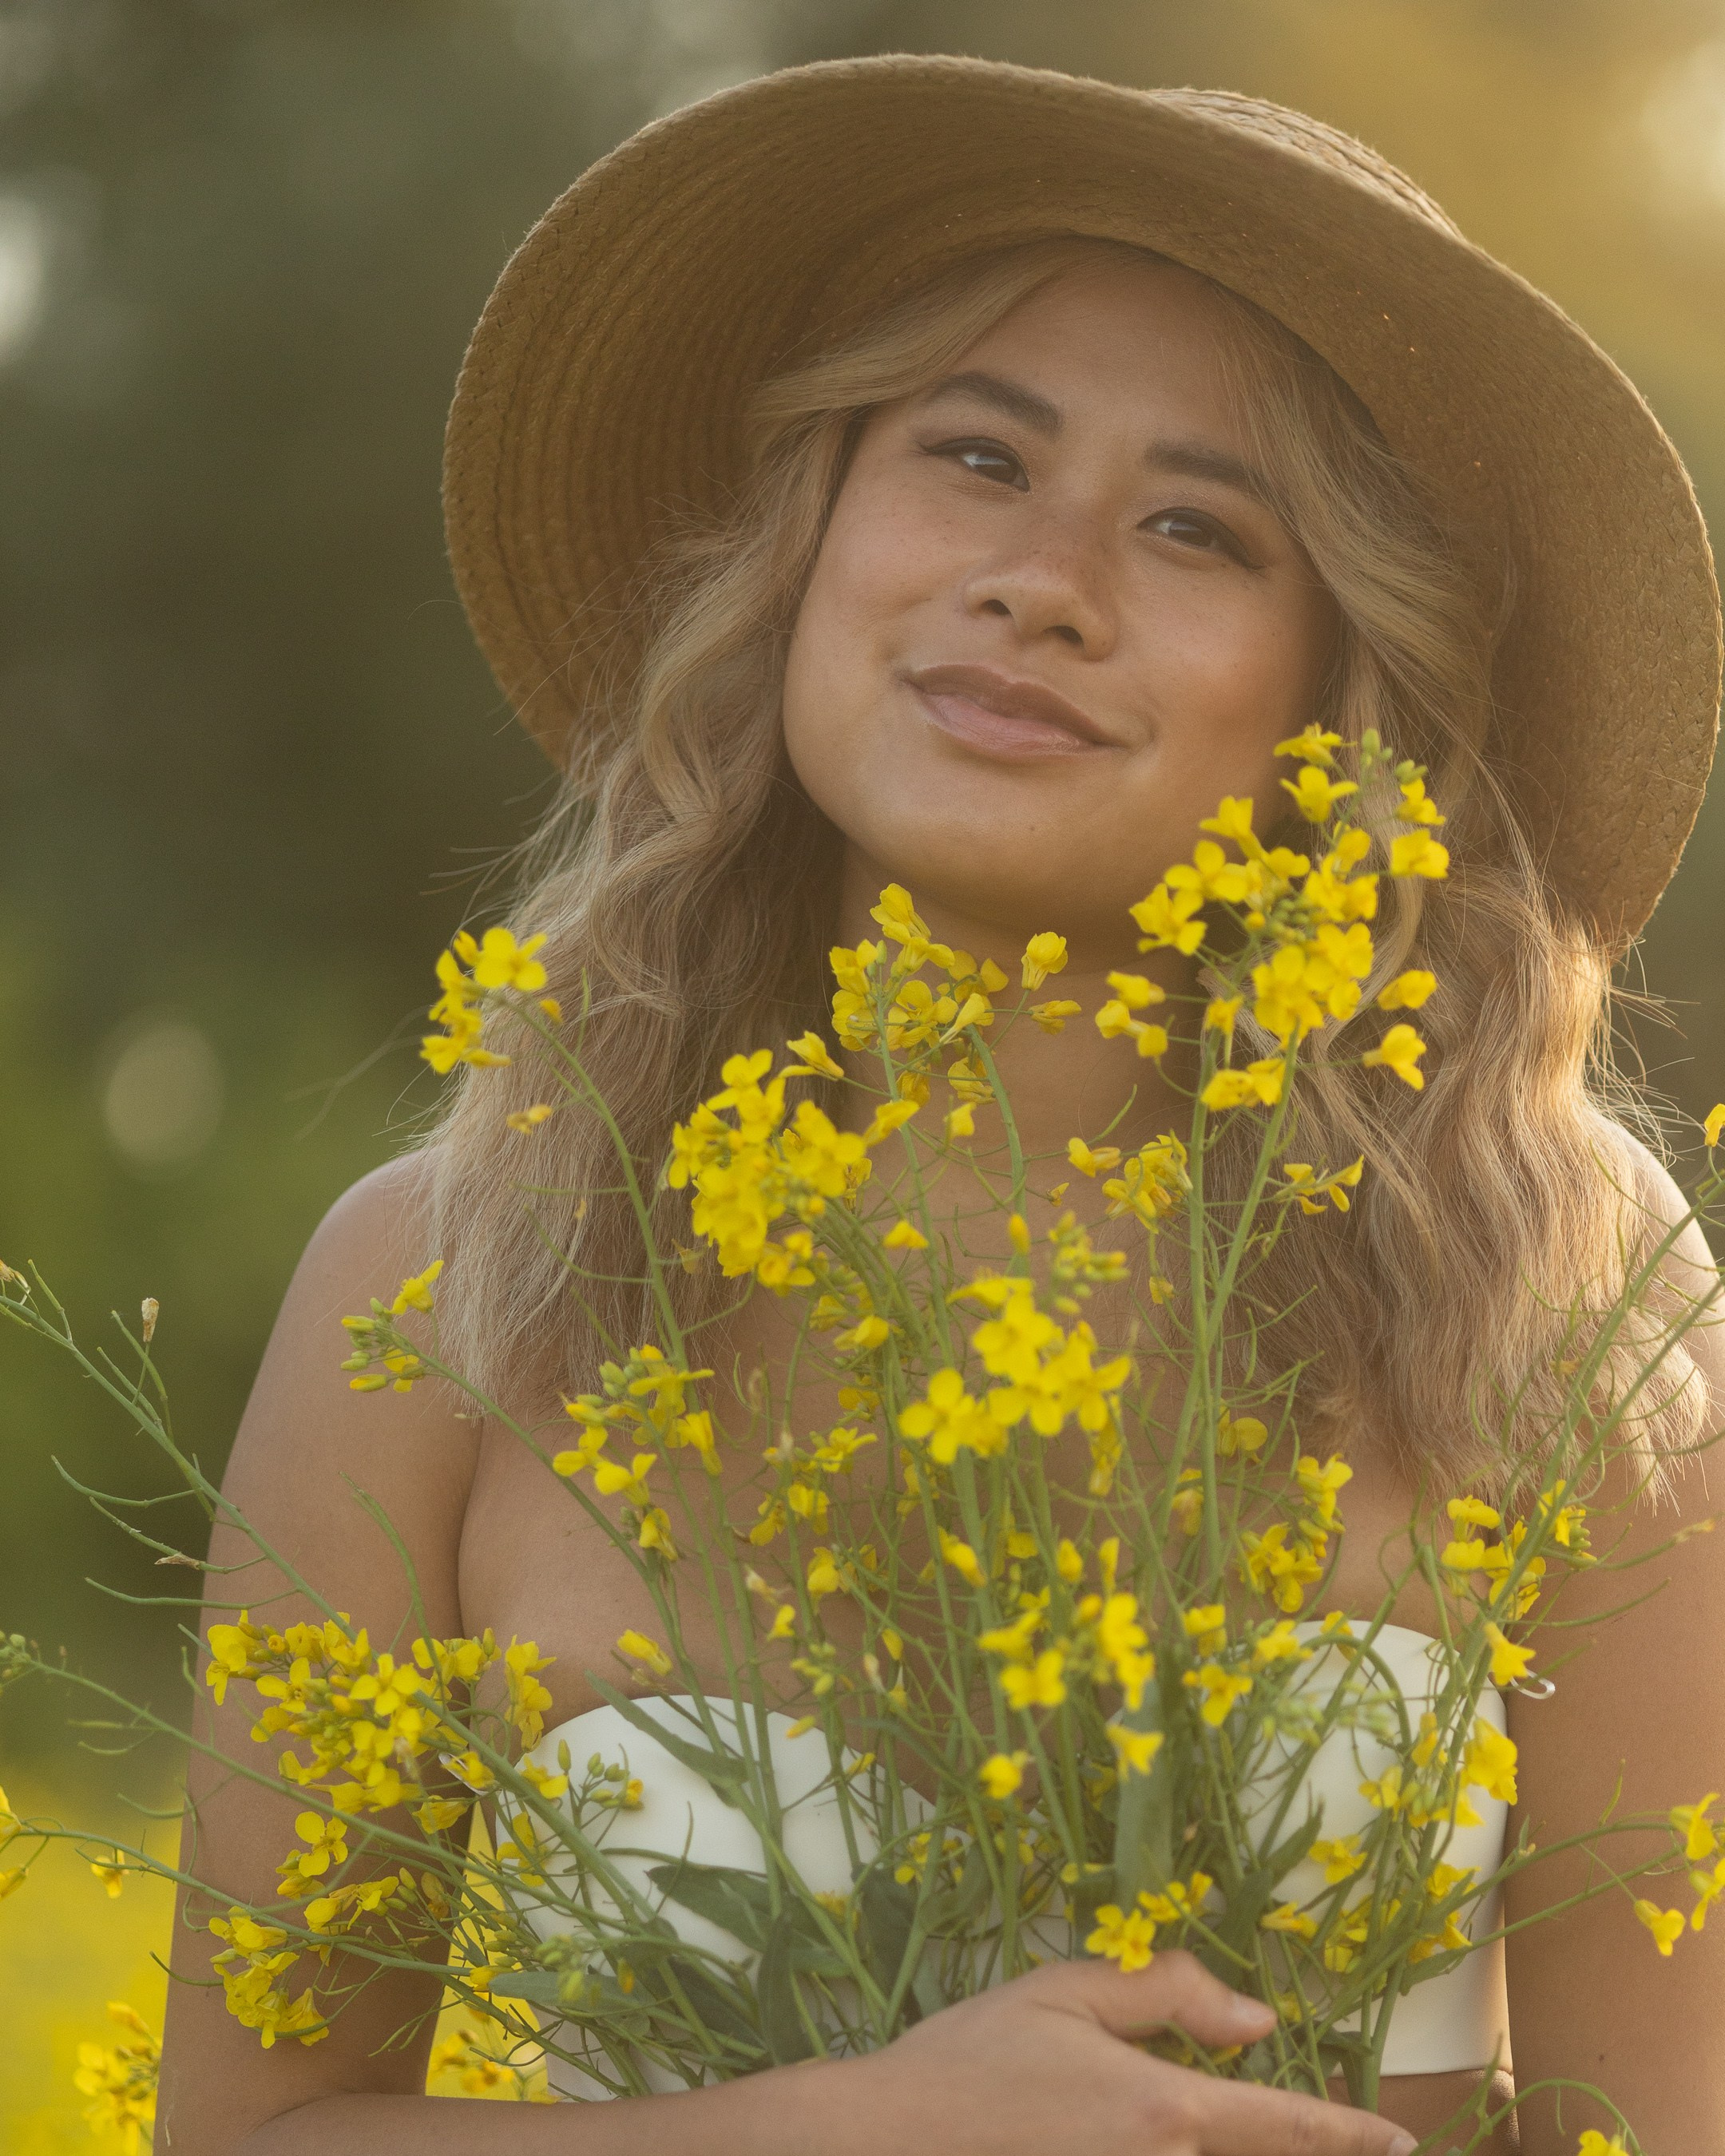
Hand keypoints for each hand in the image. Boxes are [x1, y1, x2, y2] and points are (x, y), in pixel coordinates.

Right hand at [823, 1953, 1417, 2155]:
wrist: (885, 2141)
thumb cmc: (970, 2058)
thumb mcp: (1063, 1995)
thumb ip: (1165, 1994)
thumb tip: (1258, 2019)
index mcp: (1163, 2108)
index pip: (1284, 2127)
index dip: (1349, 2134)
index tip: (1398, 2140)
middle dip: (1298, 2150)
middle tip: (1343, 2142)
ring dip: (1234, 2154)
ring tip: (1238, 2131)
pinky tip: (1166, 2144)